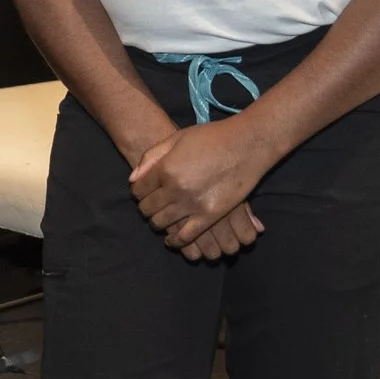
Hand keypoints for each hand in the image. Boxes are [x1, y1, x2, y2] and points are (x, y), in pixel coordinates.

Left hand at [129, 120, 271, 249]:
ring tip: (163, 218)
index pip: (138, 190)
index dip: (138, 192)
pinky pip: (185, 237)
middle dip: (146, 207)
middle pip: (148, 208)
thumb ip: (152, 157)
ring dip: (158, 222)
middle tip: (152, 205)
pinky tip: (173, 238)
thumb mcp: (177, 138)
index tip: (144, 192)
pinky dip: (175, 241)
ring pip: (162, 223)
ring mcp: (192, 204)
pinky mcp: (210, 216)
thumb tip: (133, 179)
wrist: (246, 144)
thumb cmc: (212, 137)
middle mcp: (175, 189)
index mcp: (165, 168)